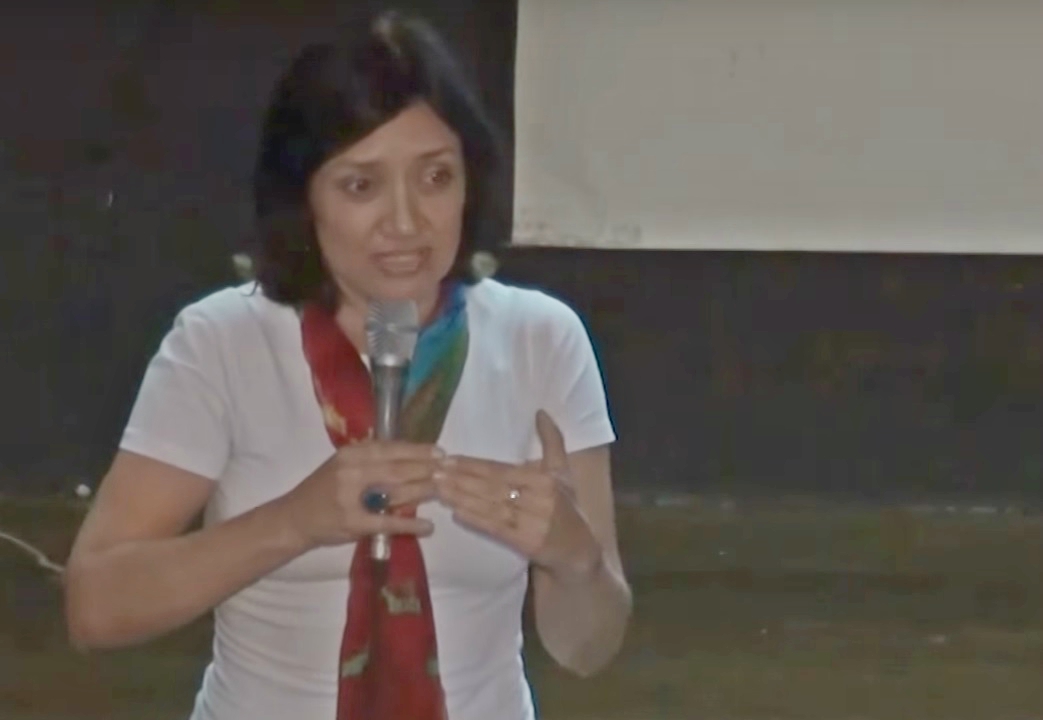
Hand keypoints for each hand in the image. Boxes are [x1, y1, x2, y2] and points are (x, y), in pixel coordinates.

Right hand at [280, 441, 443, 548]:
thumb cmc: (322, 490)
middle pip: (398, 468)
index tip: (441, 451)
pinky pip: (388, 522)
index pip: (391, 448)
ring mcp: (351, 497)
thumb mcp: (343, 466)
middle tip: (449, 470)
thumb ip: (372, 460)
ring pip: (396, 491)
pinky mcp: (353, 523)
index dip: (418, 450)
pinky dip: (410, 524)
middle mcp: (351, 471)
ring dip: (423, 491)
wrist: (294, 519)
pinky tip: (428, 526)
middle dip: (427, 468)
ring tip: (445, 491)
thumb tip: (411, 456)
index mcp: (351, 454)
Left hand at [434, 411, 601, 578]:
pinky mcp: (526, 543)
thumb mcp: (563, 472)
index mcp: (545, 479)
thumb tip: (540, 412)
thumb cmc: (567, 507)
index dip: (473, 465)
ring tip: (438, 489)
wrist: (578, 550)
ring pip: (490, 506)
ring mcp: (532, 522)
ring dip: (462, 498)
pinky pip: (496, 529)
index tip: (448, 459)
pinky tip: (456, 513)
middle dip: (461, 479)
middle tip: (434, 472)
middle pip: (492, 486)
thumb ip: (552, 441)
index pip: (501, 469)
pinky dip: (475, 520)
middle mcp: (539, 498)